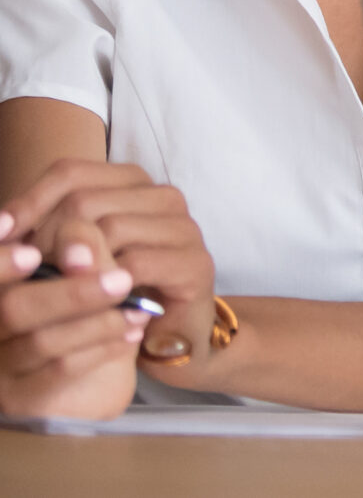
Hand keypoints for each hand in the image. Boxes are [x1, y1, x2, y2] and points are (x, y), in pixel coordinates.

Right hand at [0, 228, 147, 418]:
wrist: (93, 382)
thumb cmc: (86, 315)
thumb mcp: (84, 277)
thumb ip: (79, 252)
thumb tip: (79, 230)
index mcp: (0, 292)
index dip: (1, 262)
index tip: (35, 252)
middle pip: (12, 308)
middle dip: (70, 293)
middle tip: (122, 280)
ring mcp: (1, 368)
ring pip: (41, 341)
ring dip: (99, 321)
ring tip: (138, 309)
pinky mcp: (23, 398)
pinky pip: (61, 368)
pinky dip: (103, 346)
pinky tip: (132, 333)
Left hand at [1, 160, 217, 382]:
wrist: (168, 337)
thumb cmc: (114, 294)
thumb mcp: (74, 257)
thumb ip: (47, 235)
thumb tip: (2, 225)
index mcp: (135, 185)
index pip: (70, 173)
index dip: (28, 202)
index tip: (0, 234)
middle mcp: (164, 197)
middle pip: (84, 201)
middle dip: (44, 240)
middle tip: (26, 276)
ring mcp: (184, 227)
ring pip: (107, 229)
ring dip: (70, 267)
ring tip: (51, 294)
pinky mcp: (195, 263)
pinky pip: (133, 266)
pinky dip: (101, 286)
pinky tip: (84, 307)